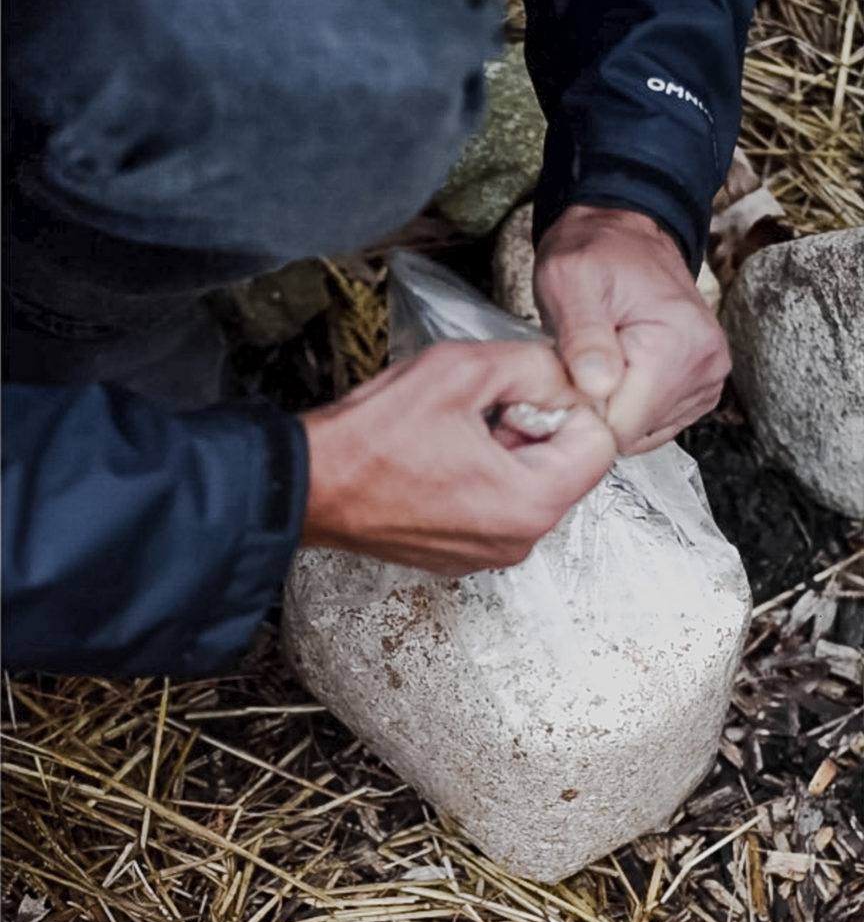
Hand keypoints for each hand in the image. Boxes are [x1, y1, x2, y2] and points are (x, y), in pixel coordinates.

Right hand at [300, 340, 615, 573]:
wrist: (312, 485)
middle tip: (481, 413)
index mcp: (531, 502)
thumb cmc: (372, 439)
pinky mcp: (466, 556)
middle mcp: (519, 540)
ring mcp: (491, 555)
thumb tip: (565, 377)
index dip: (565, 404)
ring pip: (533, 485)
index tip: (521, 396)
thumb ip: (536, 365)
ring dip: (508, 451)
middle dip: (535, 429)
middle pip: (568, 466)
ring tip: (456, 436)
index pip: (600, 441)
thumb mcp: (464, 370)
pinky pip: (500, 507)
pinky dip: (484, 478)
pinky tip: (443, 460)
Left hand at [533, 205, 730, 454]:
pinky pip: (652, 424)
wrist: (626, 234)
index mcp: (679, 344)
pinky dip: (627, 406)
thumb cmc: (596, 253)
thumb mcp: (571, 280)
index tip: (565, 377)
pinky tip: (618, 371)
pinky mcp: (700, 389)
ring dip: (610, 407)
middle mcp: (704, 366)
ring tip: (600, 361)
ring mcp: (707, 380)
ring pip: (641, 433)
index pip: (621, 426)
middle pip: (632, 433)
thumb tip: (598, 384)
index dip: (581, 412)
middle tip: (579, 364)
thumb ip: (581, 335)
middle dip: (595, 410)